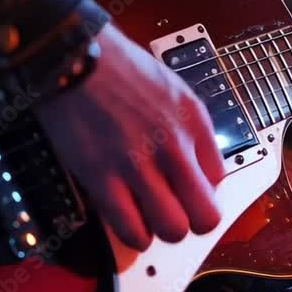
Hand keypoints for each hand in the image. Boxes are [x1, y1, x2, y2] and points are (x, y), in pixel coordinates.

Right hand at [35, 25, 223, 249]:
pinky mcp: (102, 177)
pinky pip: (131, 229)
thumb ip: (190, 128)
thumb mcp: (173, 90)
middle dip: (194, 223)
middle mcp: (174, 146)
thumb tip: (198, 168)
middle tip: (177, 214)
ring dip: (163, 231)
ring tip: (150, 218)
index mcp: (194, 122)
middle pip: (206, 215)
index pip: (219, 179)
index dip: (202, 189)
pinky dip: (133, 235)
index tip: (186, 188)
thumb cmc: (118, 69)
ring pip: (173, 230)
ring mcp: (138, 164)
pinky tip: (129, 222)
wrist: (72, 56)